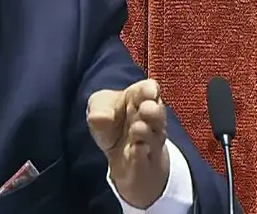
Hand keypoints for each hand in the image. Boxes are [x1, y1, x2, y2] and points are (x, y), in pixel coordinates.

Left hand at [86, 79, 169, 208]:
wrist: (121, 158)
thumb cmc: (112, 123)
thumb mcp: (99, 108)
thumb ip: (100, 109)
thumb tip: (102, 118)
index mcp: (139, 100)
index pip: (148, 90)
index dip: (148, 90)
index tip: (149, 92)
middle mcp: (149, 121)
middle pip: (157, 114)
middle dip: (154, 111)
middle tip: (147, 108)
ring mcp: (150, 144)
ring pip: (154, 138)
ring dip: (146, 133)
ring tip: (137, 128)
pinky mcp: (145, 166)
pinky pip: (145, 161)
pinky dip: (141, 156)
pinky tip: (136, 150)